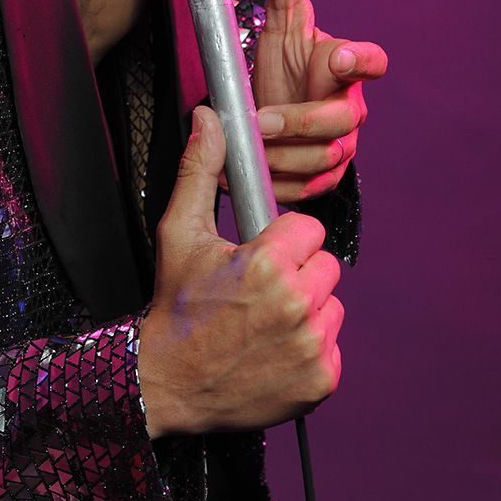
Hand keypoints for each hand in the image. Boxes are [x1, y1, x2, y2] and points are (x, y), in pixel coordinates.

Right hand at [138, 107, 343, 439]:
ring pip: (331, 305)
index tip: (257, 257)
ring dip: (307, 310)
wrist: (167, 383)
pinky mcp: (320, 380)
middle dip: (297, 274)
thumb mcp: (180, 234)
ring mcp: (312, 345)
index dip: (281, 241)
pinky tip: (274, 351)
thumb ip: (200, 170)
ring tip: (265, 322)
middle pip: (326, 266)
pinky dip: (310, 350)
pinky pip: (333, 348)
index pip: (309, 229)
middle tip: (258, 292)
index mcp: (269, 263)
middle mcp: (296, 303)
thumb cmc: (176, 305)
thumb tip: (208, 118)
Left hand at [242, 0, 387, 205]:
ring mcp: (342, 145)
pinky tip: (251, 174)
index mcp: (345, 65)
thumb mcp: (282, 16)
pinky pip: (307, 190)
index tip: (338, 59)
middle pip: (342, 121)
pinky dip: (277, 185)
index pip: (371, 60)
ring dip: (282, 157)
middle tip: (261, 121)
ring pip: (323, 159)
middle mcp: (350, 106)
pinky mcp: (325, 178)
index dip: (360, 61)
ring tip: (247, 147)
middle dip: (300, 121)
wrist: (278, 110)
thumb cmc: (288, 60)